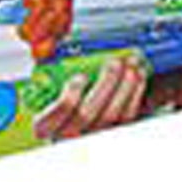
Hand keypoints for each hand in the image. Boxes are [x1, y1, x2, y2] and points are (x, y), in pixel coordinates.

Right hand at [32, 52, 149, 141]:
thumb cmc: (54, 101)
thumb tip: (54, 43)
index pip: (58, 114)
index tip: (81, 76)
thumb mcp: (43, 88)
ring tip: (131, 64)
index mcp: (45, 126)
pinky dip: (135, 95)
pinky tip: (139, 77)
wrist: (71, 124)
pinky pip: (127, 118)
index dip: (71, 95)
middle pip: (88, 113)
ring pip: (111, 116)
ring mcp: (91, 138)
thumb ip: (46, 70)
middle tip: (115, 62)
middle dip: (105, 85)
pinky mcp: (112, 134)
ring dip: (125, 87)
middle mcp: (67, 136)